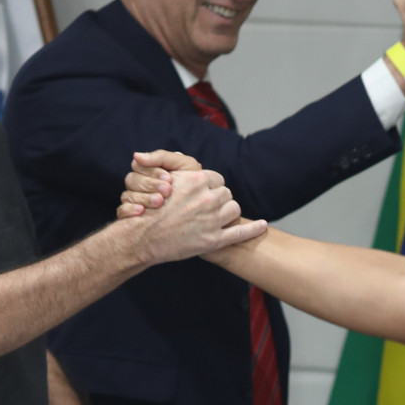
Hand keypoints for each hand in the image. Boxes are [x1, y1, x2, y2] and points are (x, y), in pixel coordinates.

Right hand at [118, 149, 201, 217]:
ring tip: (159, 202)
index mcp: (149, 170)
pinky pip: (121, 211)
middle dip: (149, 184)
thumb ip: (163, 157)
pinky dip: (129, 210)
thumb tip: (136, 155)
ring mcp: (135, 200)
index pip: (139, 165)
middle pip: (131, 180)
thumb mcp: (184, 166)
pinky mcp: (132, 216)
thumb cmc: (195, 183)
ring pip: (126, 195)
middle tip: (167, 191)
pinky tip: (141, 212)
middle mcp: (140, 184)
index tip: (169, 179)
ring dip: (143, 198)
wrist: (201, 210)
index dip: (152, 171)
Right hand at [127, 167, 264, 262]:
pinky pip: (241, 232)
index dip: (212, 186)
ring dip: (228, 212)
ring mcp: (212, 220)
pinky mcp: (214, 240)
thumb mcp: (164, 182)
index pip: (217, 179)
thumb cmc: (149, 211)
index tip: (206, 192)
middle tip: (208, 207)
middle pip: (226, 193)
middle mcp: (207, 198)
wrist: (142, 238)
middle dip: (219, 199)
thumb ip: (182, 173)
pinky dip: (254, 229)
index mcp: (195, 180)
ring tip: (219, 217)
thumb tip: (190, 164)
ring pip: (234, 209)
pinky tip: (263, 226)